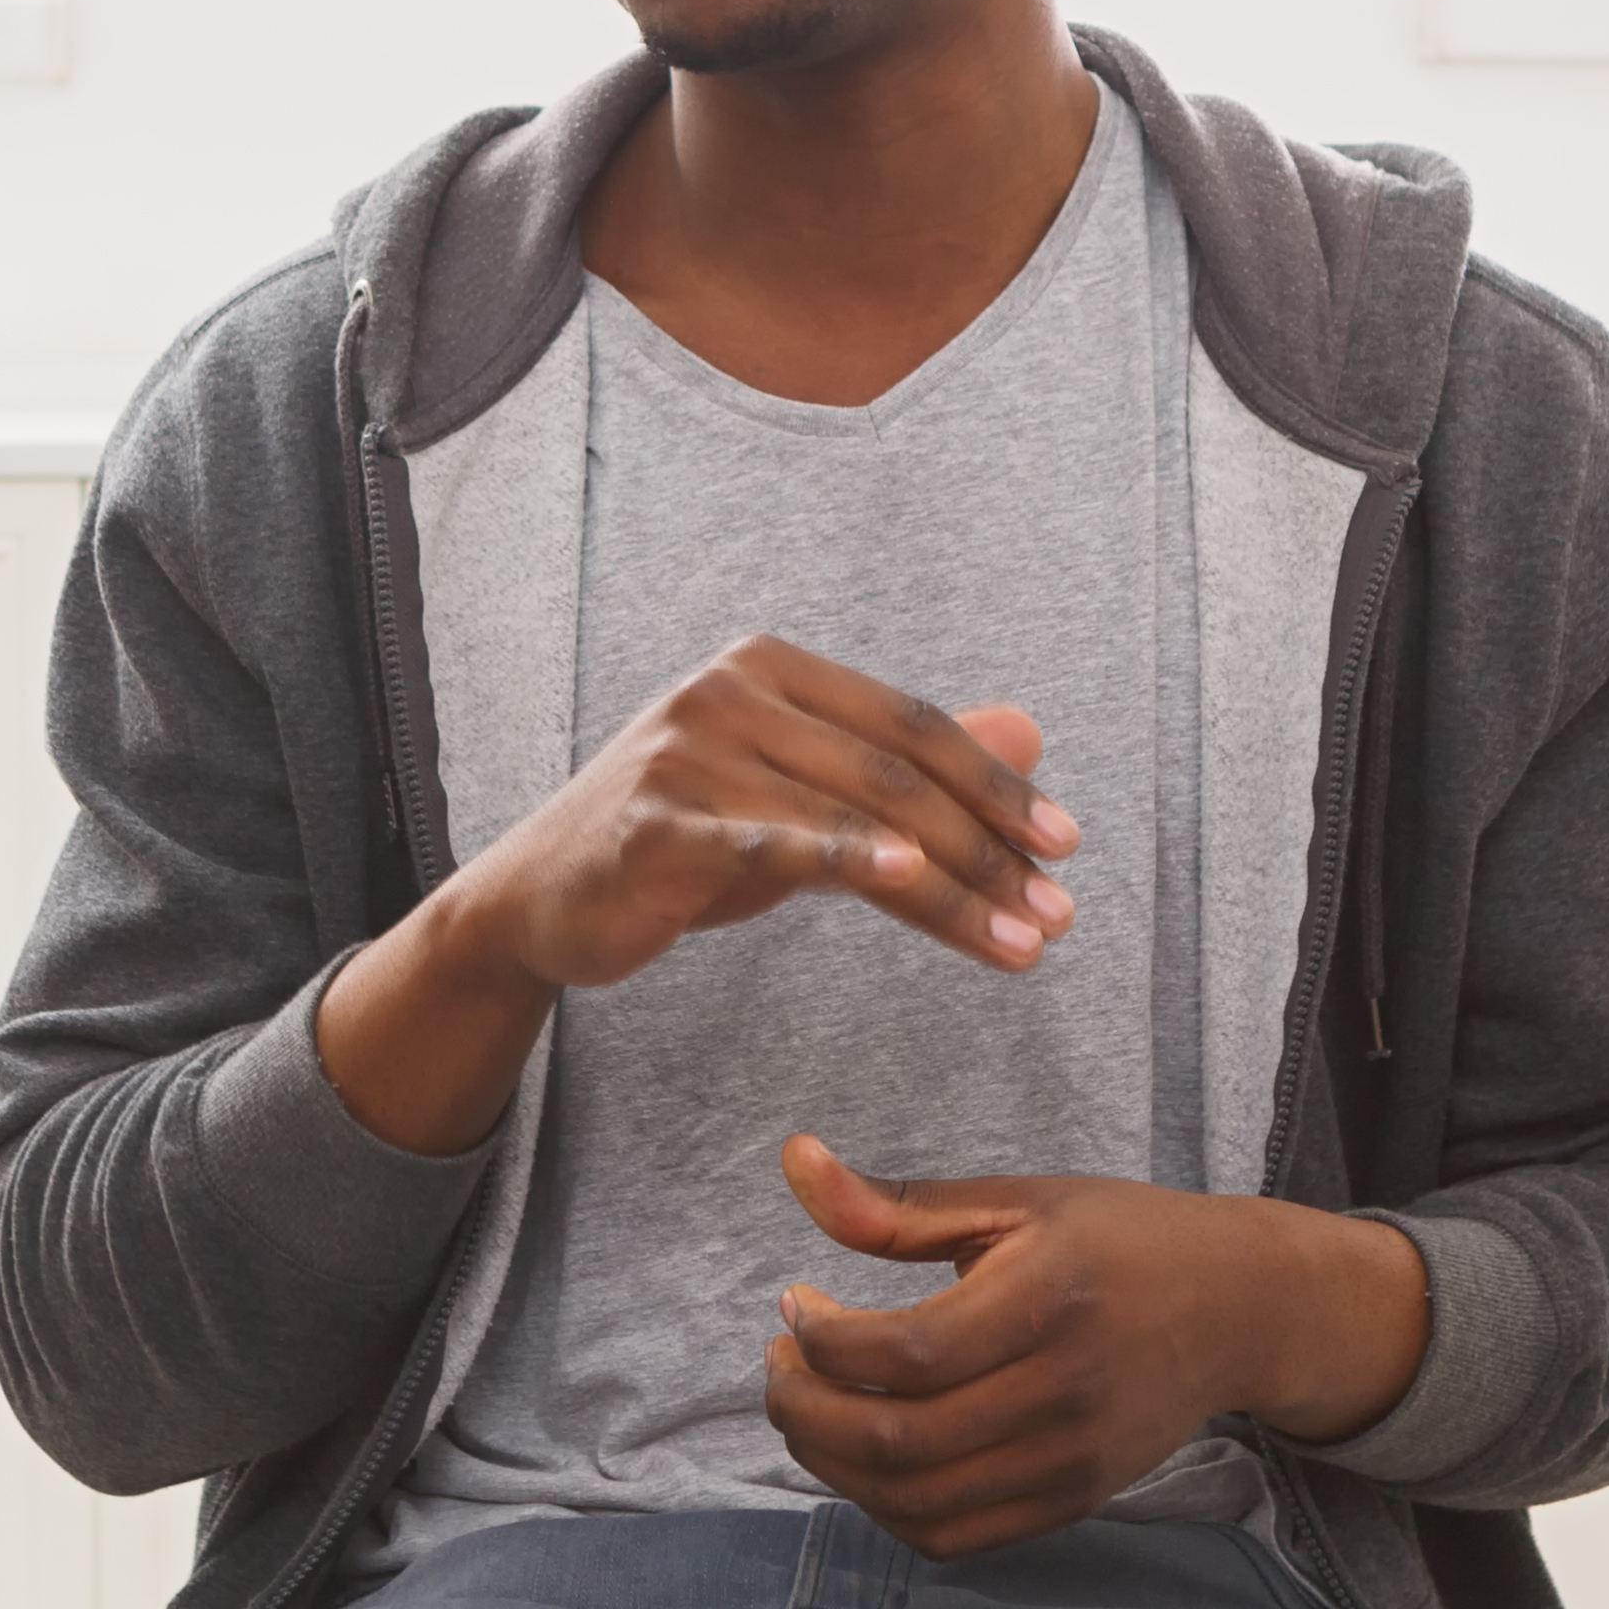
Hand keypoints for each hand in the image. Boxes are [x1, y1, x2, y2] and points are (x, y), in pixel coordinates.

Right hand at [313, 641, 1080, 1154]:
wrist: (542, 898)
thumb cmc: (684, 837)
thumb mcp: (800, 790)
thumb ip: (905, 764)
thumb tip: (1028, 730)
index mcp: (772, 668)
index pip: (910, 725)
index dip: (995, 785)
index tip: (1065, 846)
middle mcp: (729, 691)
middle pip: (893, 771)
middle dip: (990, 847)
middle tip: (1057, 913)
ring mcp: (686, 754)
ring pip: (854, 815)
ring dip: (952, 885)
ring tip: (1021, 941)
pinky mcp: (655, 825)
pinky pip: (771, 842)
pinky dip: (848, 856)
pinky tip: (912, 881)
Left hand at [758, 1136, 1429, 1558]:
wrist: (1238, 1309)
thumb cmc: (1118, 1239)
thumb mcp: (1015, 1199)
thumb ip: (896, 1205)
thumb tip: (793, 1160)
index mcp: (1047, 1299)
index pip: (905, 1354)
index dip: (822, 1342)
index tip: (795, 1306)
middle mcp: (1063, 1392)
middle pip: (896, 1440)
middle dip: (803, 1409)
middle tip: (780, 1365)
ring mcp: (1070, 1460)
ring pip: (913, 1502)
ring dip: (831, 1463)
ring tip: (810, 1406)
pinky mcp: (1071, 1501)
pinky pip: (951, 1536)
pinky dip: (884, 1506)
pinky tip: (865, 1453)